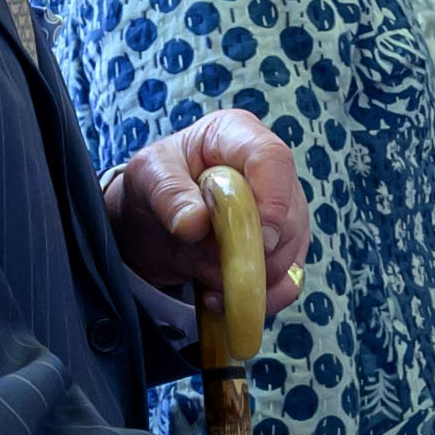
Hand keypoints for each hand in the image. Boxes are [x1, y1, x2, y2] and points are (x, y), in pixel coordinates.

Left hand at [107, 109, 310, 307]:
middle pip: (287, 216)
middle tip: (207, 264)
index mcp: (239, 136)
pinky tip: (222, 297)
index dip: (272, 200)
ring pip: (288, 254)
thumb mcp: (147, 175)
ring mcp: (283, 211)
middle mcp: (271, 171)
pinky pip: (287, 281)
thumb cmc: (154, 181)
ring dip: (247, 277)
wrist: (153, 218)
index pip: (273, 160)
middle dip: (249, 252)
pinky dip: (258, 298)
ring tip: (204, 279)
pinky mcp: (283, 247)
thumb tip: (195, 223)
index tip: (257, 239)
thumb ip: (168, 193)